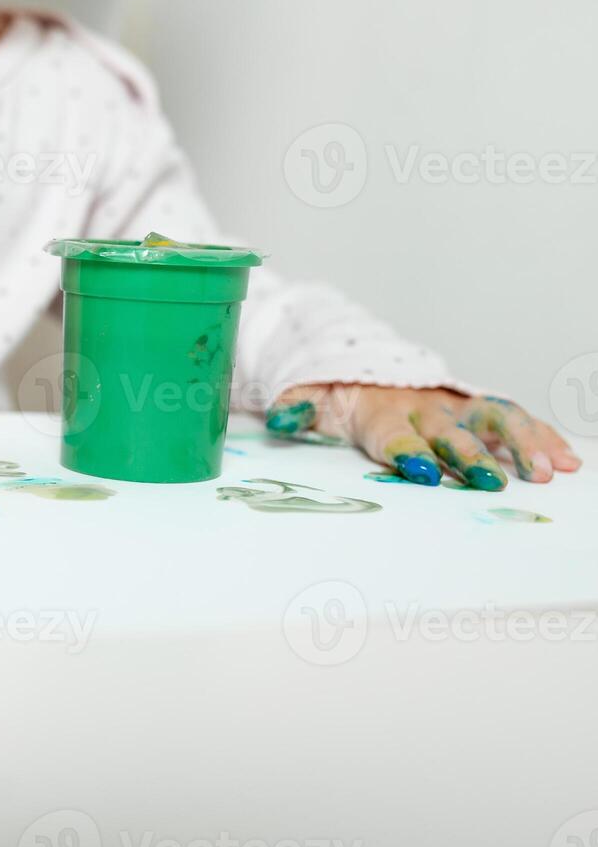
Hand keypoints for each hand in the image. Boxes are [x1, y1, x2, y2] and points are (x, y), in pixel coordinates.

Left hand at [266, 385, 581, 490]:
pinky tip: (567, 461)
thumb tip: (278, 417)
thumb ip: (293, 407)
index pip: (395, 436)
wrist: (360, 364)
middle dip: (470, 457)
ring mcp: (454, 407)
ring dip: (521, 446)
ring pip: (494, 422)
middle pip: (450, 435)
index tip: (424, 472)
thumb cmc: (335, 392)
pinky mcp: (475, 408)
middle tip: (493, 482)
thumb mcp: (306, 396)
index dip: (409, 453)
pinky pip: (513, 419)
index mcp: (381, 412)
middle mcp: (425, 408)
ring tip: (547, 472)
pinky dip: (540, 437)